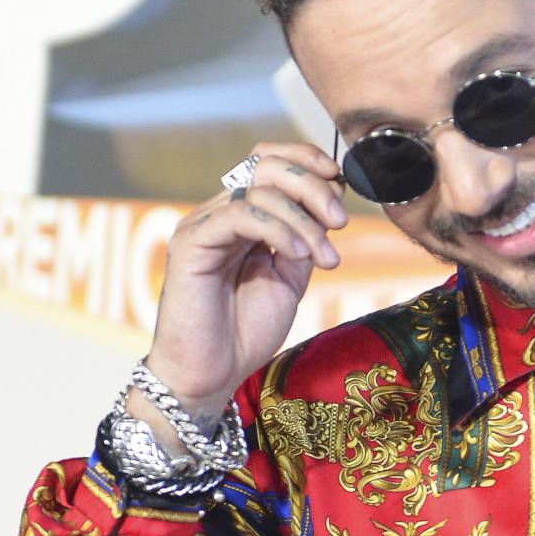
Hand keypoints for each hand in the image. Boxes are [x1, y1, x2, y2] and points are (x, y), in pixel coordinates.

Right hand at [138, 142, 347, 422]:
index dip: (308, 161)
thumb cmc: (244, 332)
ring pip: (258, 188)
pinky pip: (239, 215)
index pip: (270, 162)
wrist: (212, 374)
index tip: (343, 184)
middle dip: (313, 186)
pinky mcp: (191, 243)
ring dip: (304, 218)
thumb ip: (305, 240)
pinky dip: (277, 229)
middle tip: (341, 222)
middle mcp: (221, 214)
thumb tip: (332, 200)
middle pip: (266, 165)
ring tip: (325, 257)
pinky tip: (298, 256)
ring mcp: (204, 225)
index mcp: (243, 218)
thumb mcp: (289, 280)